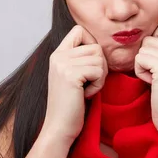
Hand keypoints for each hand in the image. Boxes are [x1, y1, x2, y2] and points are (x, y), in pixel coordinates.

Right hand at [42, 25, 108, 145]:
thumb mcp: (72, 76)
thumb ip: (80, 59)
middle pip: (95, 46)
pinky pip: (98, 71)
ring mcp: (63, 64)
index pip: (79, 30)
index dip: (92, 43)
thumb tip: (100, 46)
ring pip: (99, 58)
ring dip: (99, 77)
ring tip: (86, 90)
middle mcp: (58, 56)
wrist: (59, 127)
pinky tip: (85, 95)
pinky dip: (98, 85)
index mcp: (57, 54)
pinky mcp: (71, 75)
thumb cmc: (71, 105)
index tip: (90, 64)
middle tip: (89, 83)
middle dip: (100, 66)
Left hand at [134, 18, 157, 136]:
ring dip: (142, 65)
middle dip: (146, 56)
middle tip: (156, 75)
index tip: (155, 52)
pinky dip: (140, 72)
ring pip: (142, 49)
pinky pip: (139, 59)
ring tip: (155, 81)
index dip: (157, 33)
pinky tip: (151, 84)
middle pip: (149, 38)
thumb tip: (149, 36)